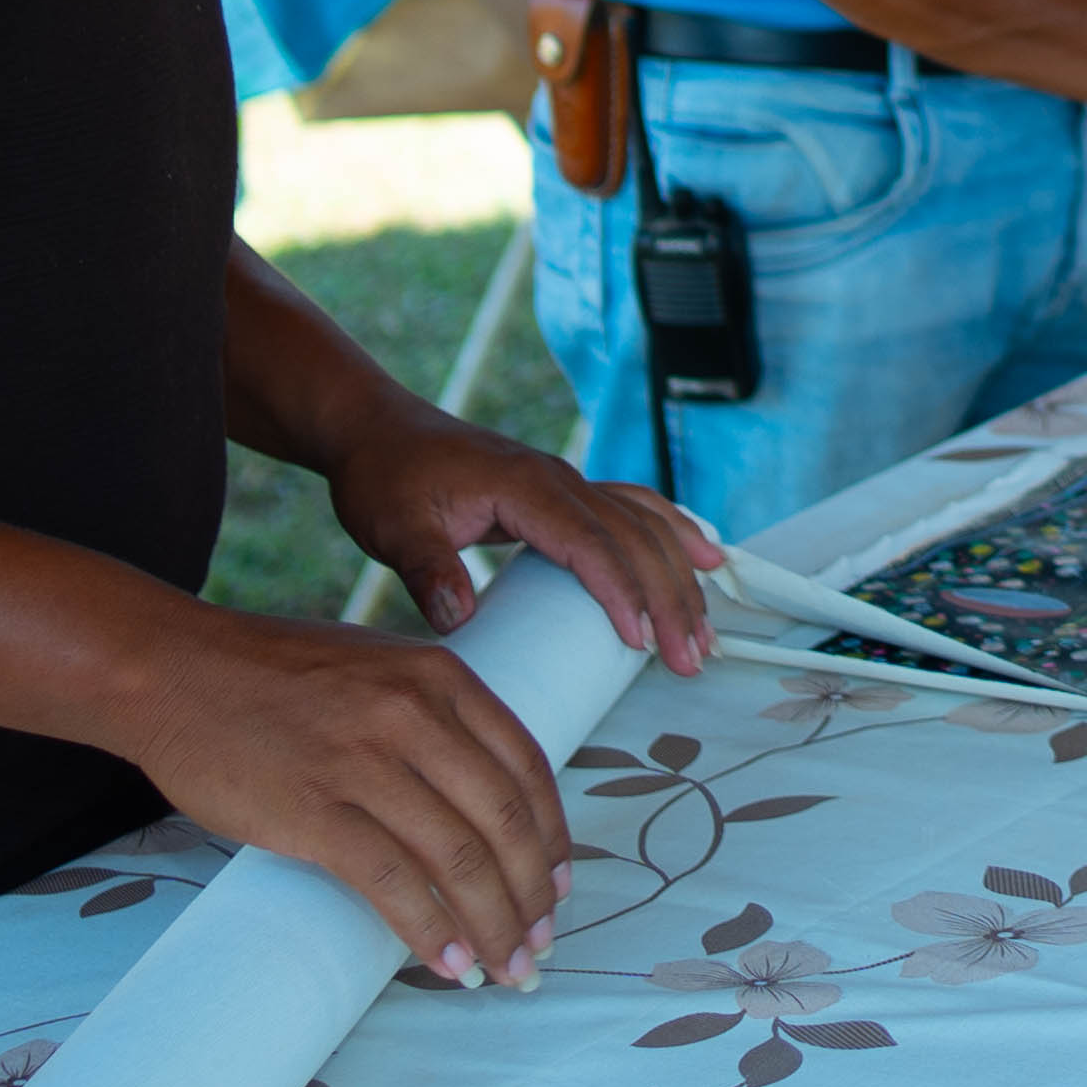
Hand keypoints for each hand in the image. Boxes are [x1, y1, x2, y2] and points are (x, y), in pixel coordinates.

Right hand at [102, 601, 589, 990]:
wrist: (171, 672)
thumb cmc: (269, 677)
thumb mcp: (375, 669)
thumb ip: (431, 717)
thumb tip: (477, 799)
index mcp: (440, 677)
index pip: (526, 769)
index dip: (551, 840)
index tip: (557, 891)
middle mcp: (415, 713)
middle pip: (504, 821)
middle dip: (532, 898)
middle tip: (537, 949)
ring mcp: (365, 760)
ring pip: (460, 858)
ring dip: (493, 927)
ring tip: (504, 971)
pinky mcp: (314, 808)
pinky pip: (394, 882)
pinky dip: (431, 932)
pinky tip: (449, 965)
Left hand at [314, 386, 724, 674]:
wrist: (380, 429)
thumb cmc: (386, 476)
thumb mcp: (394, 525)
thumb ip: (426, 568)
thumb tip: (457, 619)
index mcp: (525, 485)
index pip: (591, 542)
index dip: (621, 591)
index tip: (642, 641)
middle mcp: (559, 479)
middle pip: (634, 537)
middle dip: (670, 597)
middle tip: (692, 657)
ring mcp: (567, 482)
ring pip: (645, 524)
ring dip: (681, 574)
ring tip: (707, 628)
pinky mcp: (564, 493)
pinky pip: (635, 510)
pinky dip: (673, 533)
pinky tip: (702, 556)